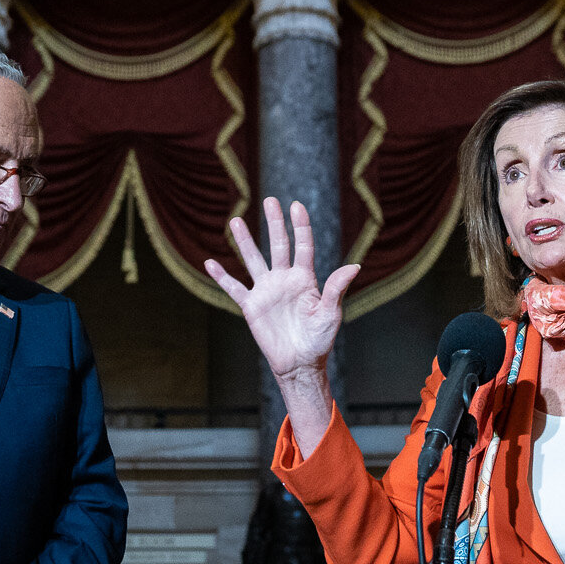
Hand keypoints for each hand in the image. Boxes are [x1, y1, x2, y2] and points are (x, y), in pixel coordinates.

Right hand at [206, 199, 359, 453]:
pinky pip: (234, 288)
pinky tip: (210, 263)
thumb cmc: (319, 339)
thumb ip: (337, 289)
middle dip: (274, 223)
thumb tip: (354, 266)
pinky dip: (222, 276)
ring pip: (253, 260)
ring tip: (236, 220)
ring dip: (244, 241)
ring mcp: (266, 291)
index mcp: (305, 278)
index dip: (300, 226)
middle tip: (270, 201)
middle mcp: (284, 279)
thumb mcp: (331, 313)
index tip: (297, 206)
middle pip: (277, 245)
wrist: (300, 363)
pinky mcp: (251, 306)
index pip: (302, 246)